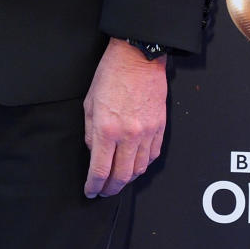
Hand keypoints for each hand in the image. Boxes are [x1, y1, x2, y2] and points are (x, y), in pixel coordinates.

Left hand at [83, 37, 166, 198]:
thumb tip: (94, 153)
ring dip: (128, 180)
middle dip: (111, 188)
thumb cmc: (110, 75)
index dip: (94, 185)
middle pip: (122, 175)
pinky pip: (153, 155)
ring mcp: (147, 132)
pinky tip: (135, 166)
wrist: (138, 57)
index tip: (90, 191)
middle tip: (104, 191)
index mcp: (107, 129)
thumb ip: (91, 132)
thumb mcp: (90, 103)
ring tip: (118, 181)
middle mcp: (129, 135)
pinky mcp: (160, 127)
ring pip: (140, 169)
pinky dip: (143, 165)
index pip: (100, 169)